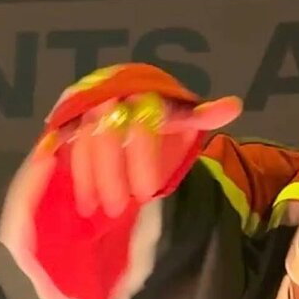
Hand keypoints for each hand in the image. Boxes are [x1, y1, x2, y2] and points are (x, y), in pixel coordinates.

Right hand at [31, 91, 242, 218]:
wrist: (128, 107)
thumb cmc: (159, 117)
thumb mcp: (181, 117)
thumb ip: (202, 115)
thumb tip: (234, 106)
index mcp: (139, 89)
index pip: (138, 123)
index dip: (141, 160)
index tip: (148, 193)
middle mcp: (107, 92)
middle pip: (105, 133)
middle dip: (110, 173)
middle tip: (119, 208)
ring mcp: (83, 107)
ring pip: (82, 141)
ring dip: (88, 177)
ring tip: (97, 210)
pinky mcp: (67, 122)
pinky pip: (64, 146)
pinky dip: (72, 173)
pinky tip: (82, 200)